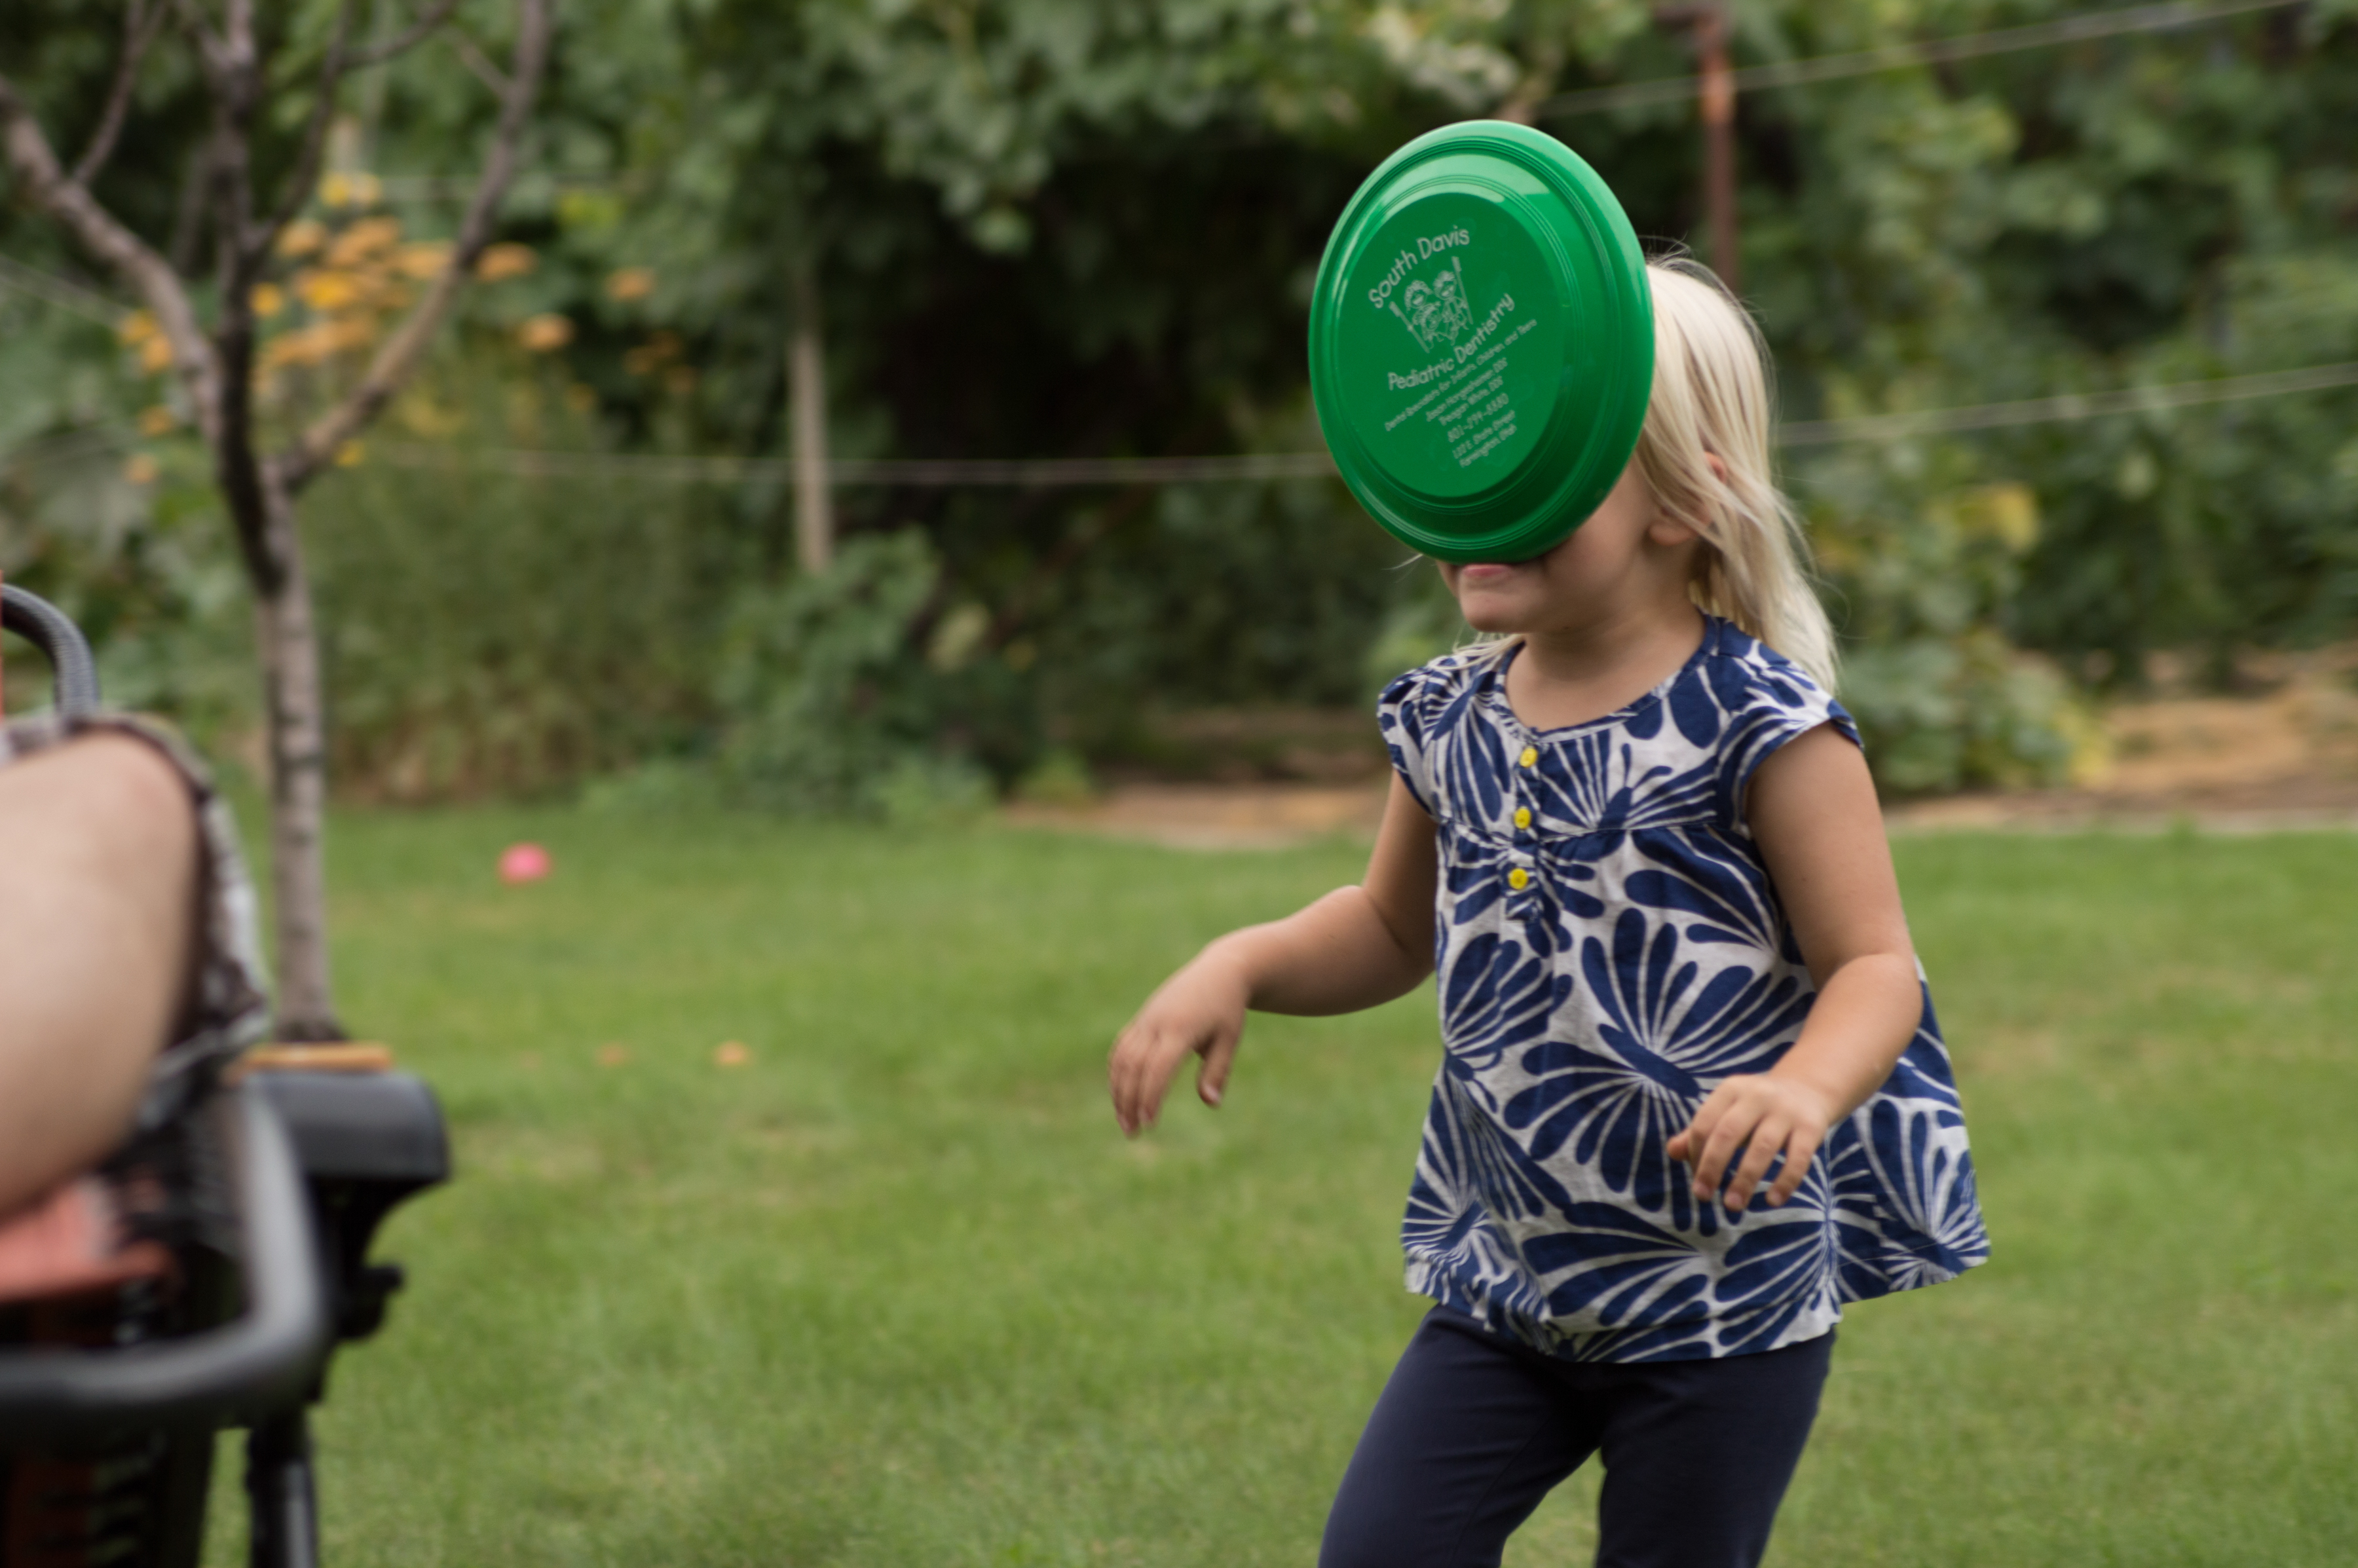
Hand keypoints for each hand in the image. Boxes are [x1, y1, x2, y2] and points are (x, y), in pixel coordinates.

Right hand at [1108, 948, 1250, 1136]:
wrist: (1218, 971)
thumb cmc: (1227, 1009)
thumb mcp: (1229, 1039)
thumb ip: (1218, 1071)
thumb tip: (1210, 1103)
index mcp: (1181, 1028)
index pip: (1158, 1067)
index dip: (1150, 1096)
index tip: (1149, 1123)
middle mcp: (1157, 1022)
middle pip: (1133, 1066)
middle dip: (1128, 1101)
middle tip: (1132, 1132)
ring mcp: (1146, 1019)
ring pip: (1121, 1058)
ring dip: (1118, 1091)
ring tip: (1124, 1121)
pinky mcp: (1141, 1019)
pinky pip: (1121, 1048)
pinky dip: (1116, 1073)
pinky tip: (1120, 1095)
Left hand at [1666, 1074, 1838, 1213]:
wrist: (1807, 1090)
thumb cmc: (1755, 1109)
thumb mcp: (1727, 1112)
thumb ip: (1700, 1132)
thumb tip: (1673, 1152)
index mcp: (1731, 1090)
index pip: (1704, 1124)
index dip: (1696, 1155)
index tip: (1697, 1181)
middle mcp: (1757, 1095)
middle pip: (1728, 1133)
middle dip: (1712, 1167)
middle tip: (1702, 1197)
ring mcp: (1786, 1110)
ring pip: (1762, 1147)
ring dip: (1745, 1180)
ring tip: (1733, 1205)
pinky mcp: (1812, 1127)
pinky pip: (1798, 1158)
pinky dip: (1785, 1182)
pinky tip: (1772, 1201)